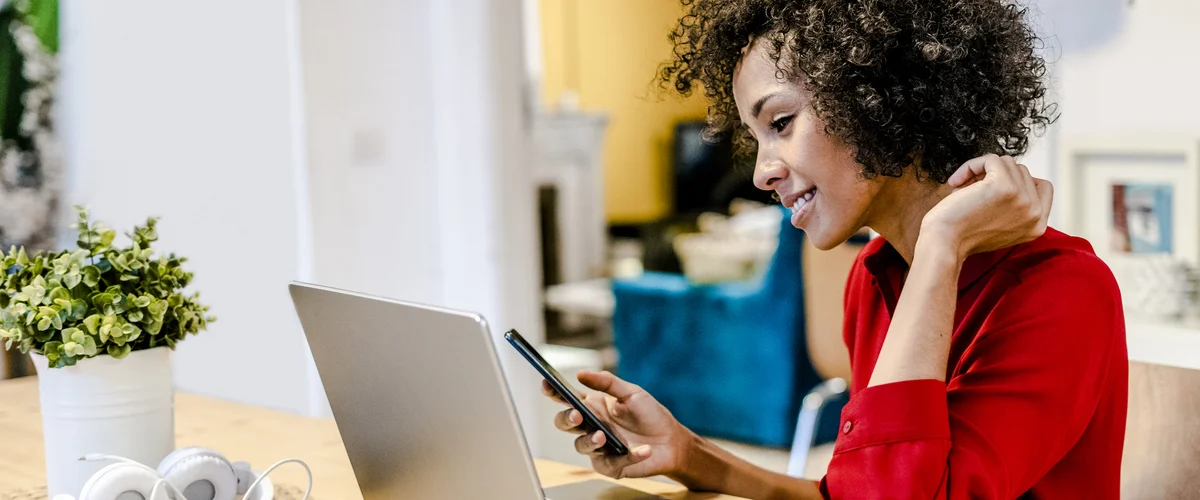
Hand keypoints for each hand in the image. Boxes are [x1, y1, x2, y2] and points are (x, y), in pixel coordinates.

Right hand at [543, 370, 692, 478]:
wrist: (672, 440)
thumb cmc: (650, 414)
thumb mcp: (631, 392)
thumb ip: (607, 382)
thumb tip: (580, 374)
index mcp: (593, 407)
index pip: (566, 399)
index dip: (553, 392)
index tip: (547, 383)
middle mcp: (591, 426)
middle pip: (565, 423)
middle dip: (566, 418)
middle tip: (577, 414)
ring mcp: (598, 448)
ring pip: (581, 445)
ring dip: (590, 440)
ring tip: (604, 436)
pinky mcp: (611, 466)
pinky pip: (610, 463)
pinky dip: (628, 456)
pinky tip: (642, 450)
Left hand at [922, 154, 1052, 258]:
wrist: (944, 244)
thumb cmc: (962, 236)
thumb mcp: (1000, 226)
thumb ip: (1015, 208)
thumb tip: (1012, 176)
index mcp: (1037, 226)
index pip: (1043, 187)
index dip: (1018, 181)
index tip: (993, 188)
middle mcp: (1035, 213)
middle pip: (1021, 171)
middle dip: (994, 175)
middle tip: (970, 190)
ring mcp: (1023, 198)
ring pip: (1006, 163)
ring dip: (980, 171)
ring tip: (962, 189)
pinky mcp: (1004, 185)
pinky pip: (991, 159)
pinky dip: (971, 165)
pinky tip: (956, 182)